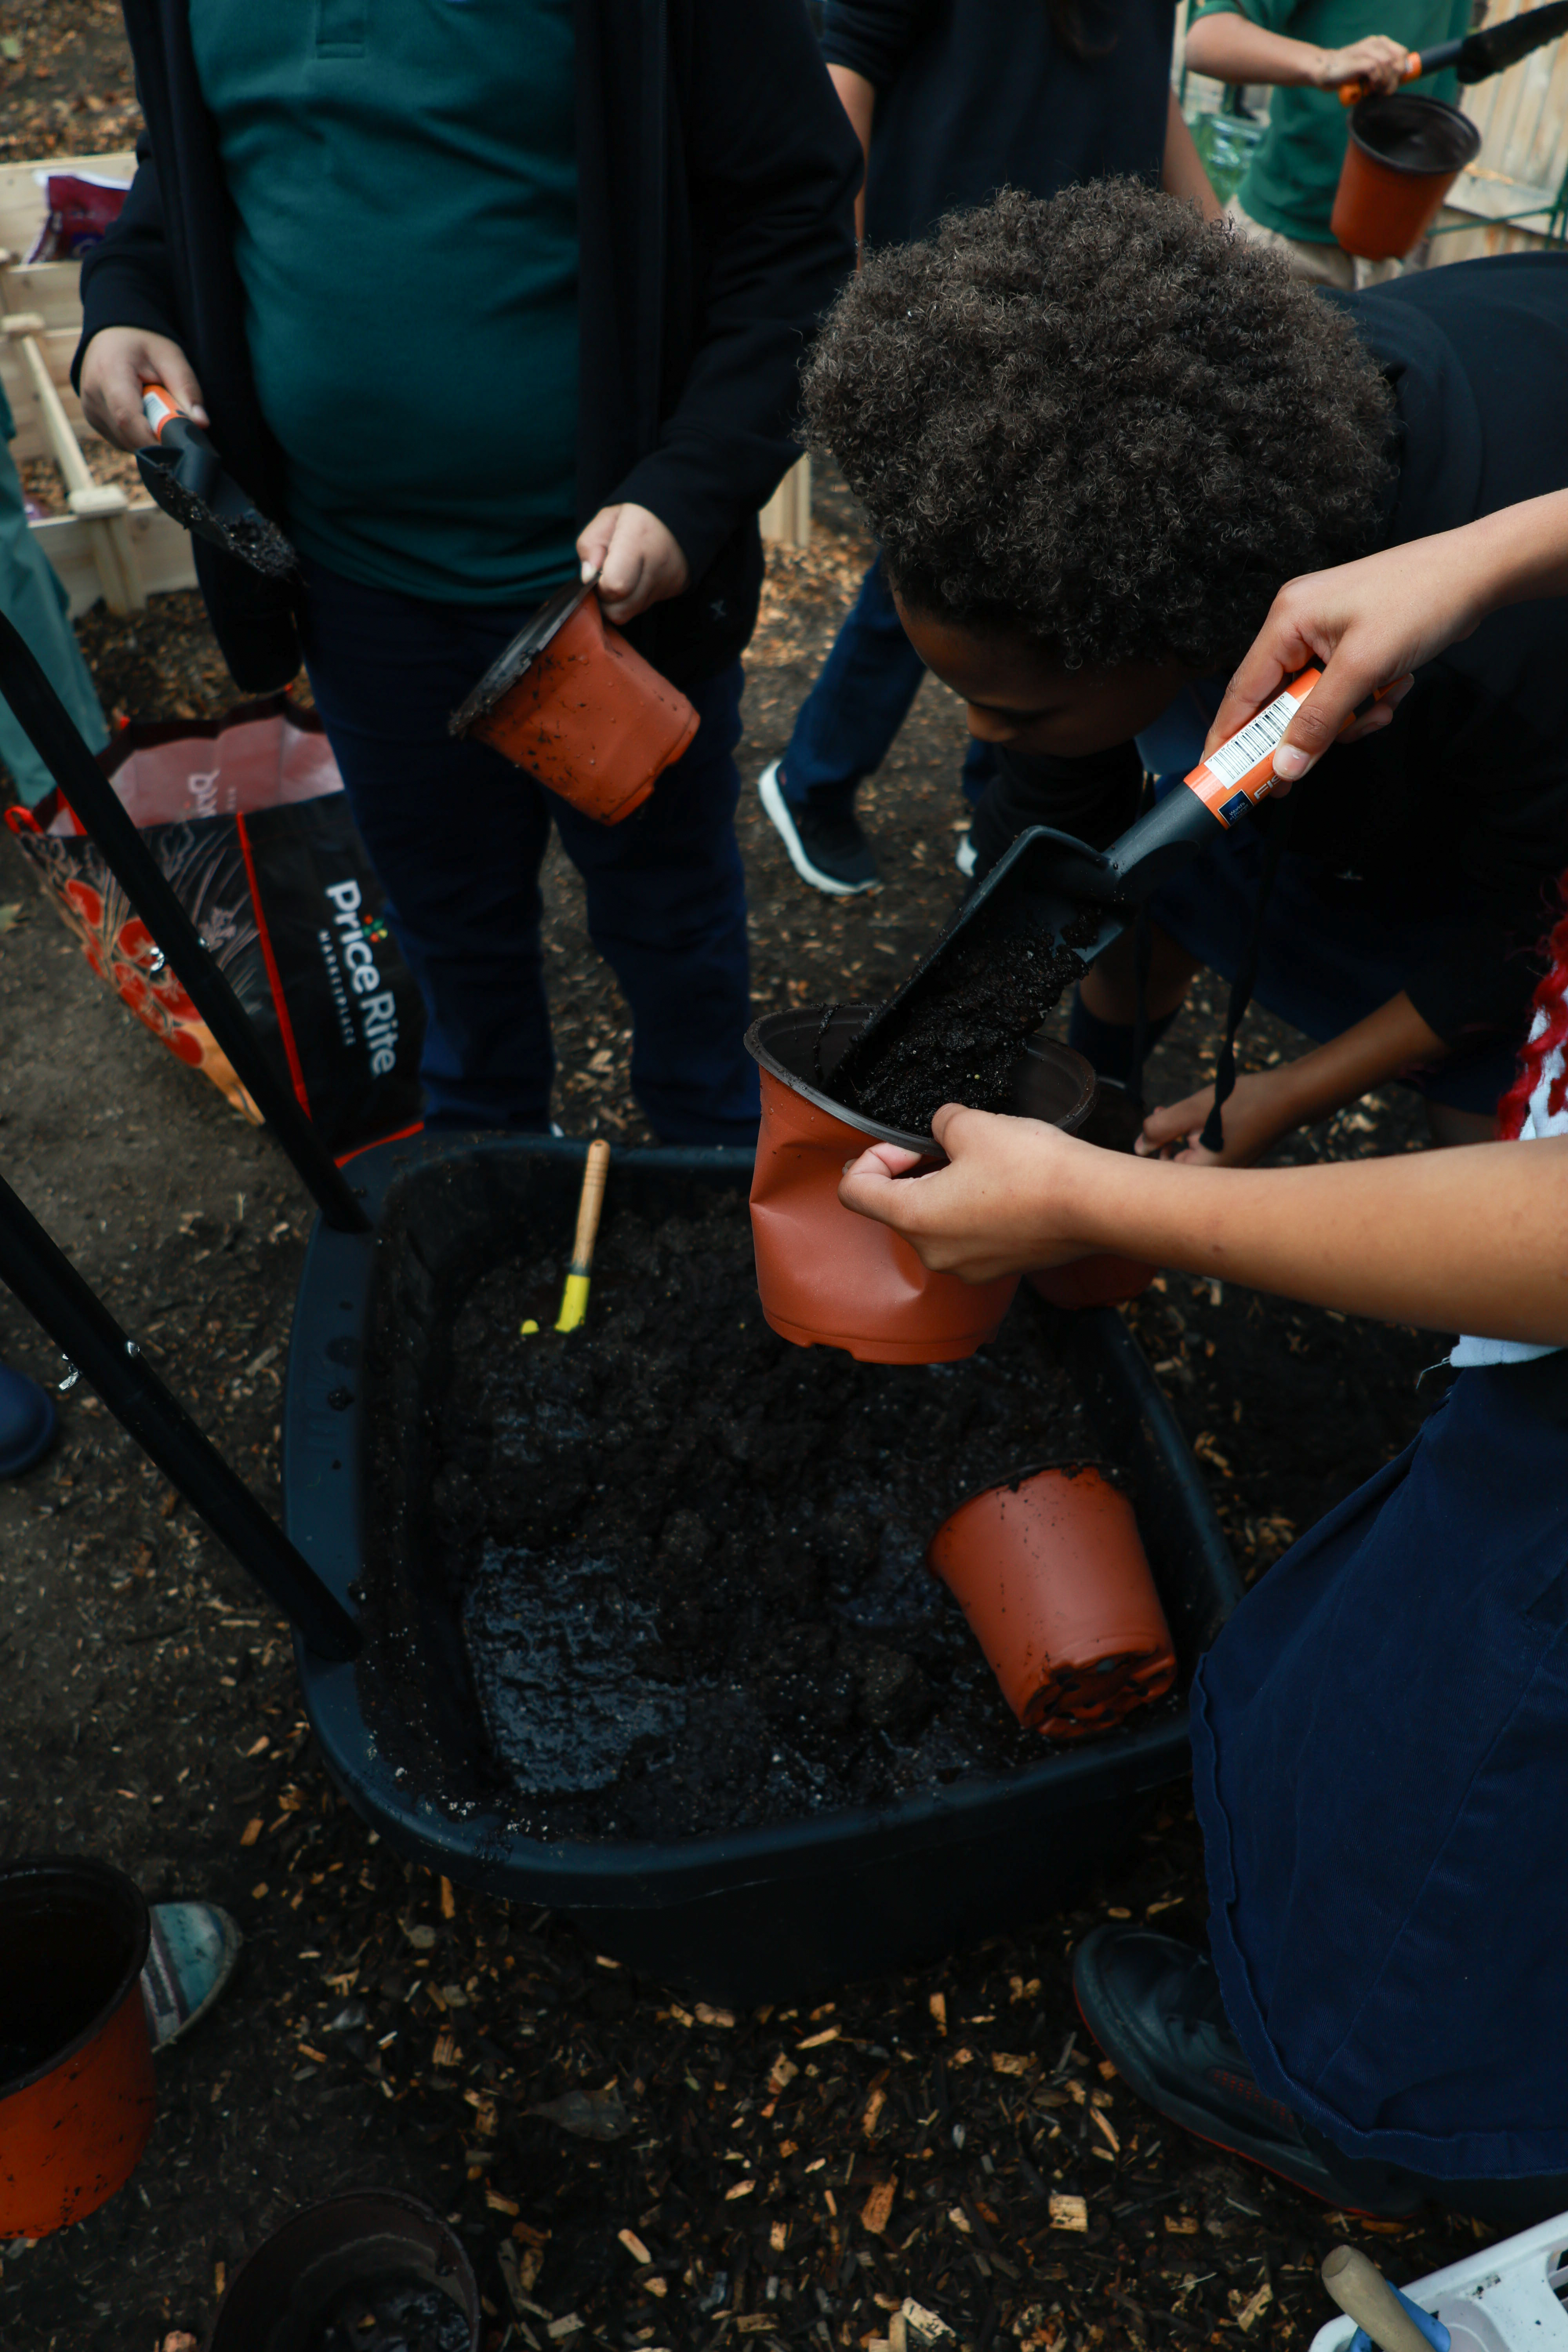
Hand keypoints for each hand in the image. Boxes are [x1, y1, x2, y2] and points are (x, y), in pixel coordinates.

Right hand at [79, 327, 207, 449]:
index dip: (154, 440)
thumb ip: (186, 388)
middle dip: (157, 438)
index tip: (178, 446)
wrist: (110, 334)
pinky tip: (142, 413)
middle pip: (130, 436)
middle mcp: (93, 396)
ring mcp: (90, 411)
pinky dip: (138, 434)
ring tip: (154, 409)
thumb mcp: (170, 356)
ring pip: (127, 443)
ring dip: (148, 436)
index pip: (128, 419)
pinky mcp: (94, 420)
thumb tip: (200, 423)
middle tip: (171, 419)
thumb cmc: (141, 342)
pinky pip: (121, 440)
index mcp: (109, 374)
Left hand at [577, 504, 688, 623]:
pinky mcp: (676, 589)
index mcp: (637, 539)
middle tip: (607, 578)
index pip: (615, 585)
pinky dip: (635, 598)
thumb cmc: (636, 516)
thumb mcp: (606, 519)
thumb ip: (589, 545)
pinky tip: (637, 578)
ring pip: (631, 613)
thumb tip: (588, 577)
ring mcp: (669, 581)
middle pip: (620, 610)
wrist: (677, 515)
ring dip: (620, 601)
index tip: (598, 572)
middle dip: (606, 600)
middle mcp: (657, 564)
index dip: (600, 585)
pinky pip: (645, 607)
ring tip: (623, 576)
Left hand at [838, 1104, 1101, 1283]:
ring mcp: (966, 1266)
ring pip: (934, 1223)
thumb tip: (942, 1127)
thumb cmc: (1033, 1168)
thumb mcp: (972, 1124)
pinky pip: (967, 1236)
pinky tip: (1002, 1187)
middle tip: (945, 1144)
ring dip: (945, 1191)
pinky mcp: (996, 1267)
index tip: (905, 1143)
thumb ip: (941, 1123)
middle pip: (895, 1209)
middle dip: (912, 1172)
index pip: (855, 1192)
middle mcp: (934, 1253)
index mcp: (914, 1218)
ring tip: (980, 1162)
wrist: (1094, 1203)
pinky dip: (972, 1211)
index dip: (871, 1158)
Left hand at [1137, 1067, 1300, 1166]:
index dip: (1150, 1151)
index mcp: (1205, 1175)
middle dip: (1162, 1142)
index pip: (1161, 1177)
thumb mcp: (1192, 1110)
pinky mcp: (1234, 1161)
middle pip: (1173, 1170)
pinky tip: (1196, 1118)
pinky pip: (1205, 1155)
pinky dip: (1195, 1138)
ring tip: (1178, 1111)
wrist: (1289, 1097)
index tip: (1152, 1124)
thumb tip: (1139, 1148)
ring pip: (1188, 1160)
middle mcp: (1217, 1182)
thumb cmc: (1242, 1102)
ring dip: (1177, 1137)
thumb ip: (1160, 1128)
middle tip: (1162, 1112)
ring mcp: (1227, 1173)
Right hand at [1202, 540, 1491, 789]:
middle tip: (1301, 773)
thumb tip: (1286, 767)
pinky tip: (1393, 689)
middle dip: (1307, 731)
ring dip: (1348, 717)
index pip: (1243, 691)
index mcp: (1288, 619)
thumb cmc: (1421, 601)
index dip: (1228, 739)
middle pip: (1280, 702)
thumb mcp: (1364, 668)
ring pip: (1317, 703)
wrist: (1477, 572)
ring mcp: (1326, 634)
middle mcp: (1299, 624)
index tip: (1217, 779)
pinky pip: (1343, 692)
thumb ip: (1319, 721)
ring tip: (1381, 706)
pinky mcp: (1352, 643)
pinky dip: (1366, 701)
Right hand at [1314, 34, 1409, 90]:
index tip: (1394, 83)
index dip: (1402, 70)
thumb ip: (1382, 69)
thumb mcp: (1369, 68)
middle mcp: (1376, 43)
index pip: (1402, 54)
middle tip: (1385, 90)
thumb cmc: (1347, 73)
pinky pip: (1376, 70)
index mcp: (1380, 43)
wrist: (1325, 70)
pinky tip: (1371, 88)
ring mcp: (1368, 50)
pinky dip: (1377, 81)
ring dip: (1386, 82)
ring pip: (1389, 65)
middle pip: (1398, 61)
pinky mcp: (1360, 60)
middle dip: (1395, 79)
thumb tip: (1397, 81)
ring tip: (1377, 91)